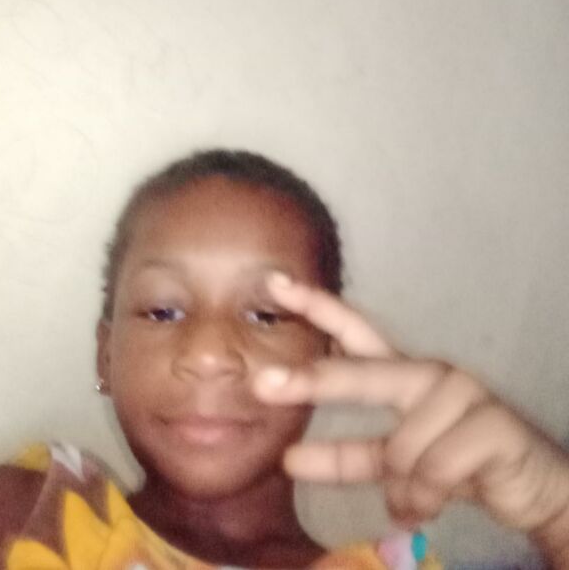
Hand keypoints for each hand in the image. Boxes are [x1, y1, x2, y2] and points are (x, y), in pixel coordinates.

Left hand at [253, 275, 568, 550]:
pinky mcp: (491, 423)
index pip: (354, 333)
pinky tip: (430, 505)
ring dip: (404, 486)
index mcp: (402, 373)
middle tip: (262, 383)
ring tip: (414, 500)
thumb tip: (289, 460)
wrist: (528, 484)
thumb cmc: (455, 460)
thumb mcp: (395, 460)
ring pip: (402, 447)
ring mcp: (461, 393)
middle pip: (364, 374)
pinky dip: (426, 498)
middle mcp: (428, 374)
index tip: (275, 285)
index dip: (317, 307)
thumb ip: (350, 454)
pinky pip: (434, 470)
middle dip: (314, 380)